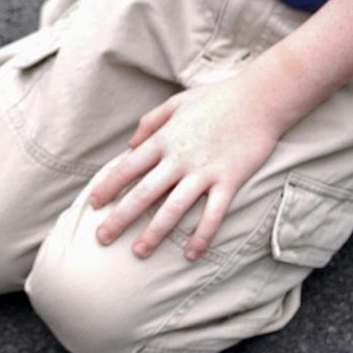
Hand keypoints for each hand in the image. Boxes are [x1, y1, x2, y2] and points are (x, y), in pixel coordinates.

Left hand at [89, 70, 287, 260]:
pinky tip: (191, 254)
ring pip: (173, 209)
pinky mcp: (229, 181)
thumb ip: (150, 122)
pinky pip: (213, 215)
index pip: (127, 168)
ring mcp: (204, 172)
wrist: (260, 98)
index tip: (93, 204)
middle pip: (143, 193)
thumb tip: (130, 145)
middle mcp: (179, 159)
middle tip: (102, 238)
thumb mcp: (175, 103)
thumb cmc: (216, 98)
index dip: (108, 187)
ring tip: (138, 252)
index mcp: (163, 139)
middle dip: (120, 218)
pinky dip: (202, 236)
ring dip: (154, 233)